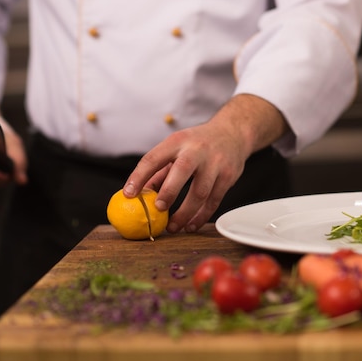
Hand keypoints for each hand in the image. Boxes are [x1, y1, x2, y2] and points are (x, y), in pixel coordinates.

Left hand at [123, 94, 287, 232]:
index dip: (139, 176)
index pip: (154, 158)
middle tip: (158, 210)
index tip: (129, 194)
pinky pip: (214, 200)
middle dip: (169, 192)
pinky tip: (191, 225)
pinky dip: (201, 216)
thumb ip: (159, 170)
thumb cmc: (198, 143)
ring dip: (185, 213)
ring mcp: (215, 163)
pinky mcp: (228, 176)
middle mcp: (197, 150)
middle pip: (182, 171)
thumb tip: (139, 194)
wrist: (232, 133)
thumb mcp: (177, 148)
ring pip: (200, 192)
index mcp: (177, 141)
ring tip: (173, 227)